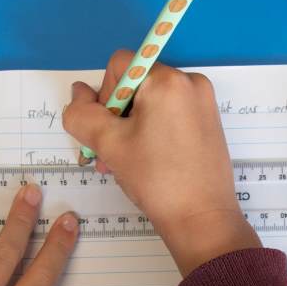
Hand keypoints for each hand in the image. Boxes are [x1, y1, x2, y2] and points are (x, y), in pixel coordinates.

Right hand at [62, 50, 260, 276]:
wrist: (202, 220)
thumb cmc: (156, 179)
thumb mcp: (109, 144)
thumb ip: (83, 114)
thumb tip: (78, 92)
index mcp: (168, 80)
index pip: (119, 65)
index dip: (103, 96)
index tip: (107, 131)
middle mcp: (190, 82)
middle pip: (135, 85)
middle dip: (115, 118)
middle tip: (108, 155)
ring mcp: (203, 103)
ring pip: (151, 103)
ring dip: (129, 130)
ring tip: (124, 165)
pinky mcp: (208, 122)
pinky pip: (169, 115)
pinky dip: (151, 133)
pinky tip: (146, 163)